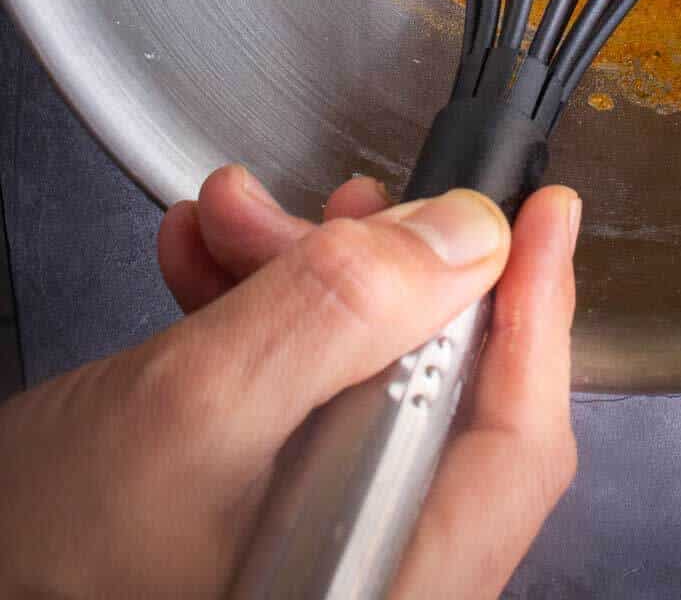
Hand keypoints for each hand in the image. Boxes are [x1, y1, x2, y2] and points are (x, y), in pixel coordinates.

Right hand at [0, 167, 579, 597]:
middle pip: (439, 399)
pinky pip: (297, 407)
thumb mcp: (196, 411)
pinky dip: (261, 327)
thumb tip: (464, 238)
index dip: (537, 315)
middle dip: (380, 275)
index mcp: (383, 580)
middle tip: (342, 203)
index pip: (516, 443)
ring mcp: (318, 555)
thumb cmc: (42, 562)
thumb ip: (340, 315)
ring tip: (235, 220)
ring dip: (305, 286)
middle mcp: (368, 575)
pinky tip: (212, 269)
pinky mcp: (268, 525)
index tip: (544, 217)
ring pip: (361, 387)